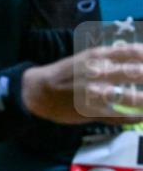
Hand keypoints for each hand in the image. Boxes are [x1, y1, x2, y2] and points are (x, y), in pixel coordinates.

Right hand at [22, 44, 142, 124]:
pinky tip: (142, 116)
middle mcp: (97, 74)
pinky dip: (133, 118)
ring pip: (127, 97)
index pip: (130, 52)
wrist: (38, 91)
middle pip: (132, 73)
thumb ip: (111, 57)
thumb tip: (139, 54)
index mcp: (96, 57)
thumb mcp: (86, 58)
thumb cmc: (64, 73)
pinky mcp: (92, 111)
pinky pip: (117, 116)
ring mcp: (94, 94)